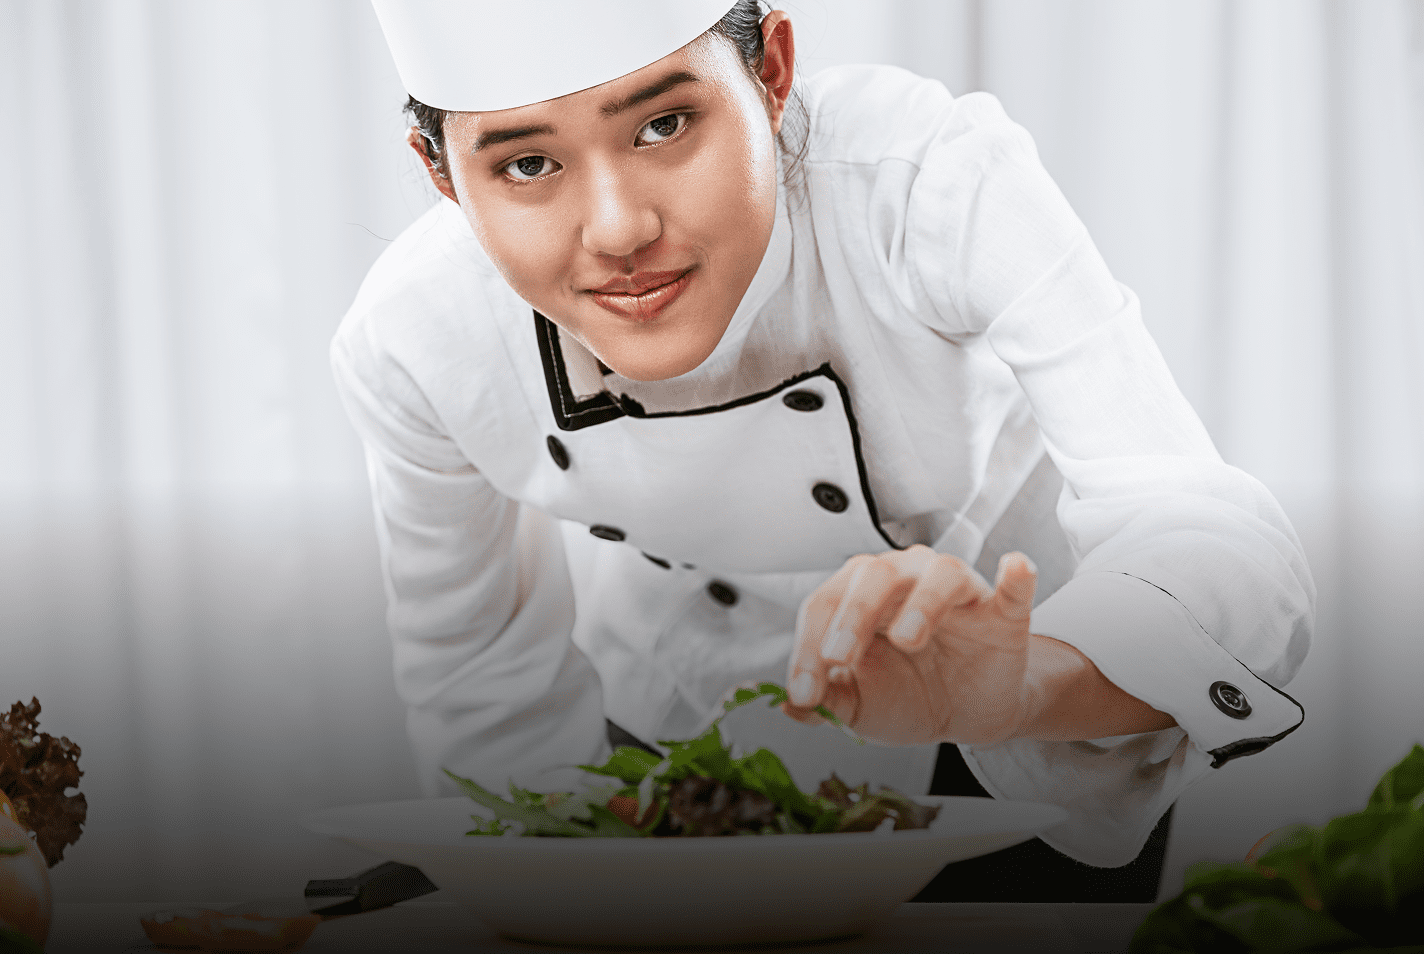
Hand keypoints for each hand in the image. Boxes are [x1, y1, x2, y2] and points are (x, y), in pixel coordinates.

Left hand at [783, 546, 1039, 745]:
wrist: (964, 714)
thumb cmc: (905, 695)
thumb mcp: (860, 705)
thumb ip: (828, 700)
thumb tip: (788, 706)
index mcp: (858, 596)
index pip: (824, 605)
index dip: (807, 648)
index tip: (803, 692)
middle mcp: (905, 579)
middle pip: (874, 574)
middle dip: (851, 616)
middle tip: (838, 658)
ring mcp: (957, 591)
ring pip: (940, 574)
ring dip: (922, 602)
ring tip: (908, 640)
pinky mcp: (1004, 612)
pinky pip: (1014, 586)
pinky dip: (1015, 576)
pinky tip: (1015, 568)